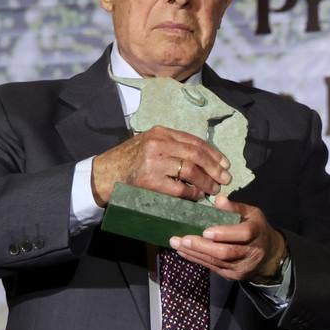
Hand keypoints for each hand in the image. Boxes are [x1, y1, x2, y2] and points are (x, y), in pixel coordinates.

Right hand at [91, 126, 230, 205]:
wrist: (103, 175)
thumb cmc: (128, 161)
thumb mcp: (149, 144)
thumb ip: (171, 147)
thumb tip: (202, 158)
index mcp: (160, 133)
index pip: (194, 141)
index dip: (213, 153)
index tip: (224, 163)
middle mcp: (158, 144)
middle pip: (196, 154)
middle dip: (215, 168)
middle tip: (225, 179)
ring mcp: (154, 162)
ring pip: (191, 170)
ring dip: (206, 181)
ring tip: (213, 189)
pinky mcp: (150, 181)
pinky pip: (180, 189)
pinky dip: (192, 193)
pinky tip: (197, 196)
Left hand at [169, 195, 286, 282]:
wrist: (269, 255)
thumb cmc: (256, 228)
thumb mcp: (251, 214)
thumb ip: (235, 207)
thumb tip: (218, 199)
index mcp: (257, 232)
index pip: (243, 234)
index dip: (224, 233)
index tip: (205, 231)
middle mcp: (251, 252)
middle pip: (225, 252)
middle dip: (202, 246)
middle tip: (182, 239)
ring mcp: (241, 267)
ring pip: (216, 262)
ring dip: (194, 253)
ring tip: (176, 244)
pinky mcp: (233, 275)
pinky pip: (212, 267)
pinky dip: (197, 259)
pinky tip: (184, 252)